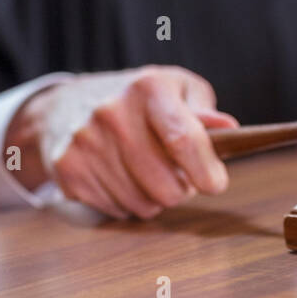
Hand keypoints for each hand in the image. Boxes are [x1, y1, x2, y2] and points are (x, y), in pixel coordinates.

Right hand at [5, 66, 238, 219]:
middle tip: (179, 176)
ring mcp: (86, 142)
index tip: (215, 183)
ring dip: (155, 198)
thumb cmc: (138, 99)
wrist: (68, 104)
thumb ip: (203, 111)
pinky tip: (122, 178)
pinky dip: (127, 203)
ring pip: (143, 204)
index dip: (206, 171)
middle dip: (182, 189)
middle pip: (166, 185)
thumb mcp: (177, 88)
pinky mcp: (68, 169)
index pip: (184, 139)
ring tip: (149, 174)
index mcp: (148, 87)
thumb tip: (228, 130)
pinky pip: (116, 210)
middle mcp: (112, 112)